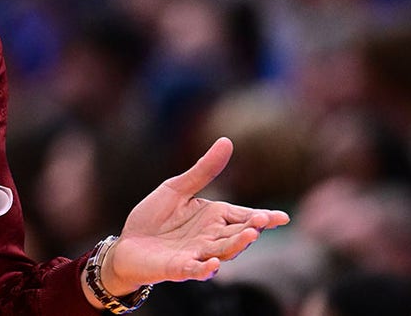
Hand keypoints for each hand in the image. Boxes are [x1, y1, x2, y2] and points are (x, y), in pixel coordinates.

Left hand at [100, 137, 289, 295]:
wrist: (127, 245)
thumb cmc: (154, 217)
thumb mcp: (177, 188)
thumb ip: (203, 170)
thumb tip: (227, 140)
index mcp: (214, 217)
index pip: (243, 217)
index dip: (263, 218)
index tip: (282, 218)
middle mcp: (210, 238)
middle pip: (237, 234)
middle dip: (251, 229)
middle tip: (263, 221)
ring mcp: (196, 254)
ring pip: (222, 252)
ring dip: (236, 246)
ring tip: (250, 236)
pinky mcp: (178, 268)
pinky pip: (195, 270)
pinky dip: (205, 268)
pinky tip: (213, 264)